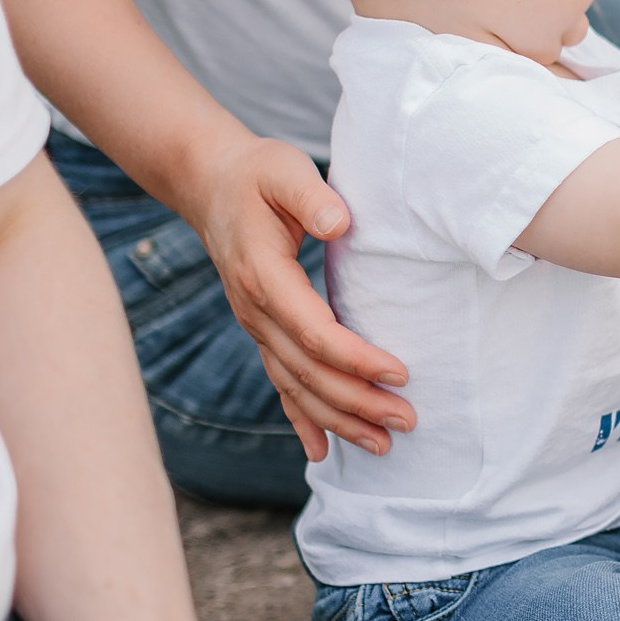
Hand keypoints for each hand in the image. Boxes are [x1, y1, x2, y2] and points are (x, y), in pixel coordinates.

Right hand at [188, 136, 412, 458]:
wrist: (211, 184)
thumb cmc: (258, 174)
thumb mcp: (283, 170)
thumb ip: (311, 196)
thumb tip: (340, 223)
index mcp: (264, 276)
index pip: (314, 331)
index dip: (356, 358)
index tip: (401, 372)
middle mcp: (255, 310)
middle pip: (308, 371)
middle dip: (358, 401)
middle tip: (408, 420)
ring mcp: (256, 325)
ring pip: (295, 386)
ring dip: (338, 419)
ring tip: (383, 446)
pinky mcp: (263, 330)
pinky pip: (281, 382)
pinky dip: (302, 419)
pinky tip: (323, 451)